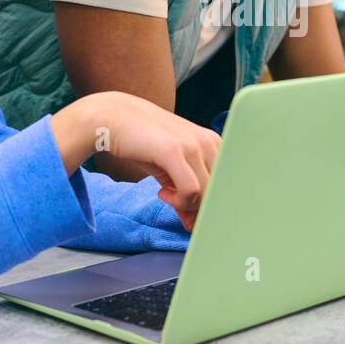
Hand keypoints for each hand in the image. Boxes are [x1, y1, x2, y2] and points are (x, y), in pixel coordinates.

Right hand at [50, 92, 220, 230]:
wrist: (114, 118)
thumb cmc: (143, 143)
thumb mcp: (171, 170)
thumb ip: (186, 194)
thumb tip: (194, 225)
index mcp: (213, 143)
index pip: (230, 184)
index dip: (216, 205)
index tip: (197, 215)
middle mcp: (209, 141)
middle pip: (220, 193)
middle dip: (201, 210)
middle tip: (179, 211)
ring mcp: (193, 144)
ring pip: (207, 194)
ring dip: (188, 205)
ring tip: (166, 194)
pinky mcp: (175, 151)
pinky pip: (191, 191)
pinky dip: (178, 201)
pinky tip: (161, 192)